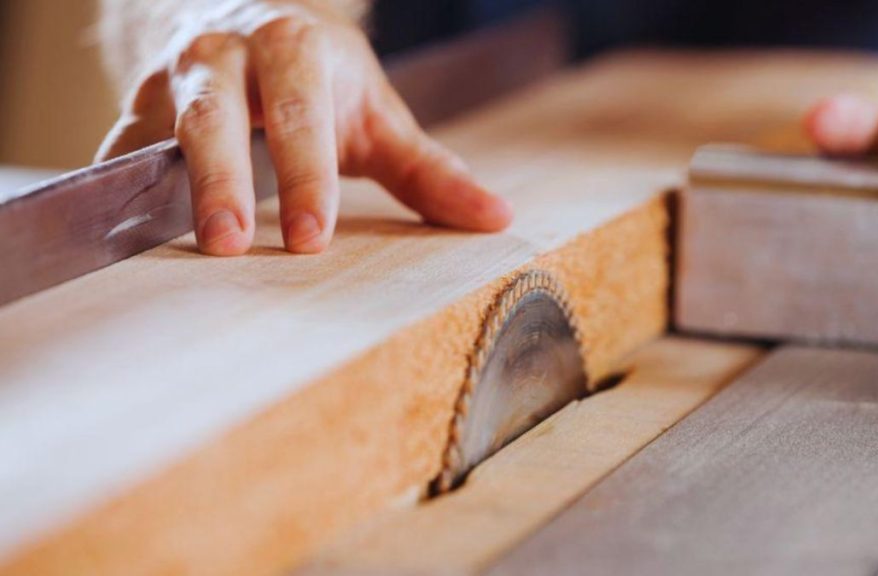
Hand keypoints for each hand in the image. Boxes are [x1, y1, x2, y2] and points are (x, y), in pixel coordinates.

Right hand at [97, 3, 512, 254]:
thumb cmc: (323, 80)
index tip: (309, 239)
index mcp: (296, 49)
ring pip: (162, 126)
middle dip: (220, 178)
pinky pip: (122, 148)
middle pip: (216, 112)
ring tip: (176, 246)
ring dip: (166, 186)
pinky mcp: (139, 105)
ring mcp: (177, 74)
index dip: (304, 175)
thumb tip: (497, 217)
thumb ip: (430, 171)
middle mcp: (228, 51)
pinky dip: (121, 188)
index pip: (300, 113)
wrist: (253, 18)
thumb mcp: (378, 116)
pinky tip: (121, 232)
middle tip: (229, 247)